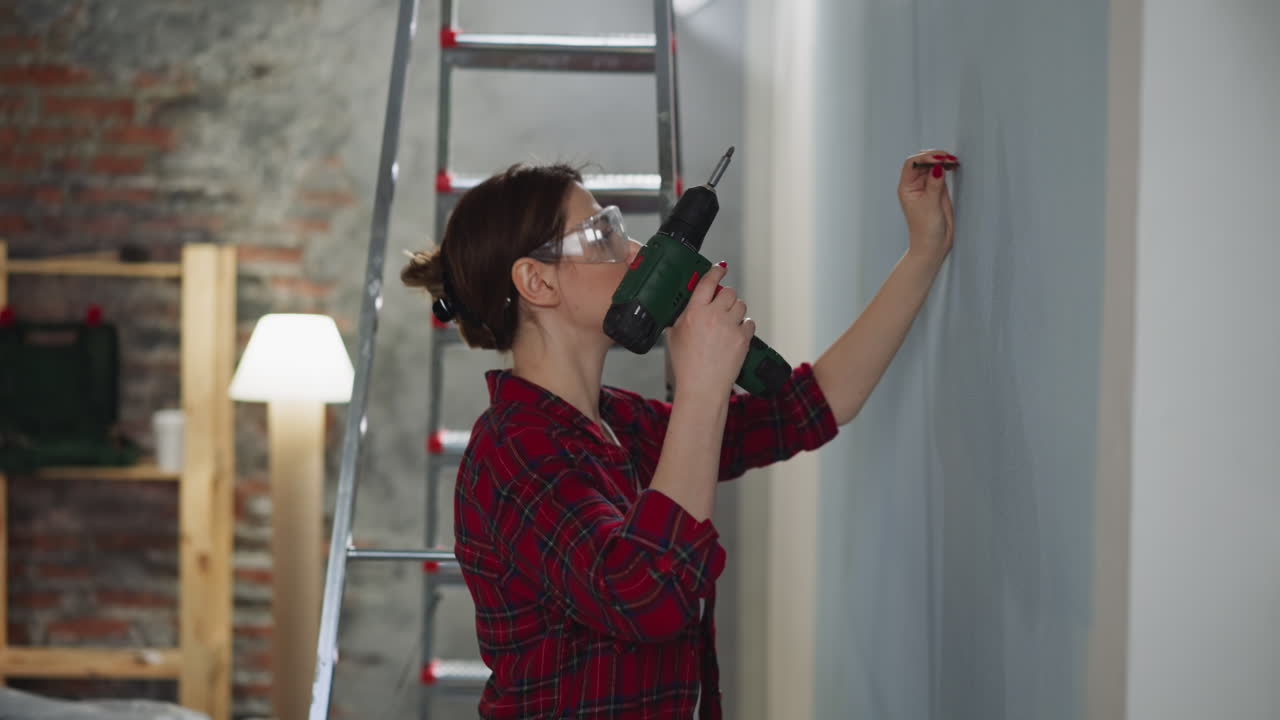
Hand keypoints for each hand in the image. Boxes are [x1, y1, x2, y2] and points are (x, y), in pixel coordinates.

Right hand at [668, 262, 753, 397]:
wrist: (702, 387)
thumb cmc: (686, 366)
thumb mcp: (673, 337)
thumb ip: (679, 318)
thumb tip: (684, 308)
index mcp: (694, 312)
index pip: (708, 282)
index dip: (715, 272)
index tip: (720, 269)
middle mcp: (713, 315)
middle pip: (728, 292)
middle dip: (726, 297)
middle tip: (721, 306)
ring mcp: (730, 327)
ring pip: (741, 305)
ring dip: (736, 310)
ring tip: (728, 323)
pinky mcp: (743, 339)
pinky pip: (750, 323)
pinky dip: (744, 327)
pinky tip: (736, 334)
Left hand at [898, 149, 956, 261]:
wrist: (933, 245)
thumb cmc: (925, 230)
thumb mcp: (930, 205)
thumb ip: (935, 185)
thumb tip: (938, 167)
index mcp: (906, 187)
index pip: (912, 164)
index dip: (925, 158)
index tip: (939, 159)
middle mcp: (915, 185)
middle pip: (922, 161)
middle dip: (935, 156)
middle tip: (949, 158)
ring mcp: (926, 187)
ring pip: (932, 166)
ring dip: (942, 160)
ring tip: (953, 161)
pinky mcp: (937, 190)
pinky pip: (940, 173)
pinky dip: (947, 167)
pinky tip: (953, 166)